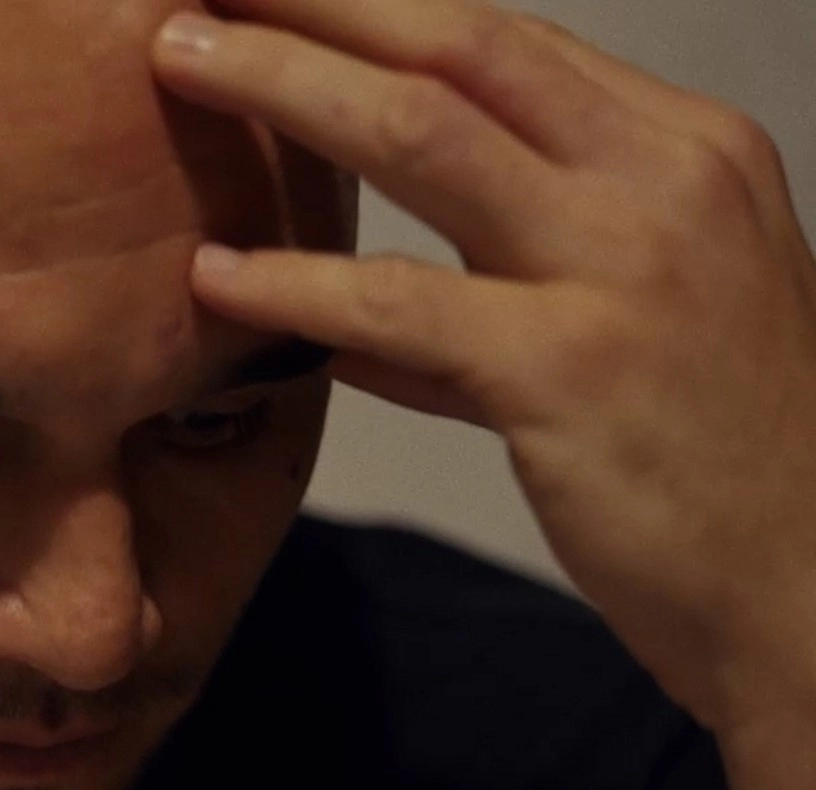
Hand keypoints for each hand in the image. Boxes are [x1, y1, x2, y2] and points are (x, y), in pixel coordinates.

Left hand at [150, 0, 815, 738]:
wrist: (809, 592)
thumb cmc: (714, 467)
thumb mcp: (630, 330)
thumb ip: (505, 293)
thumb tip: (362, 314)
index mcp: (685, 152)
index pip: (504, 41)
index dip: (375, 6)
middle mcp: (664, 180)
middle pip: (458, 44)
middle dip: (318, 1)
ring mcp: (623, 267)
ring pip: (419, 133)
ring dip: (280, 84)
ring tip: (175, 61)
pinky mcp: (569, 370)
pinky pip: (396, 305)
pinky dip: (294, 282)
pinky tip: (215, 275)